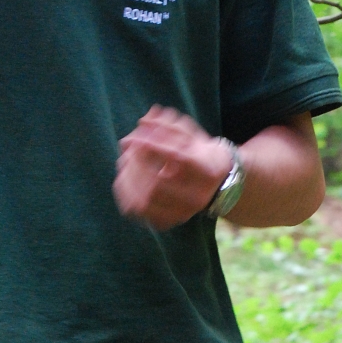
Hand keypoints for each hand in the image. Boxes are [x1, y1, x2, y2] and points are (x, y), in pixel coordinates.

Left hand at [113, 105, 232, 229]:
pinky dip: (127, 194)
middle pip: (159, 182)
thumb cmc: (200, 153)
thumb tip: (144, 121)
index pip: (178, 156)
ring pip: (147, 200)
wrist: (217, 184)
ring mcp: (184, 212)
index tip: (137, 136)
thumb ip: (169, 126)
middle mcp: (198, 196)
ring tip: (125, 160)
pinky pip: (141, 212)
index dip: (155, 145)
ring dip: (130, 177)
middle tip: (129, 148)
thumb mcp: (191, 135)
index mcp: (208, 170)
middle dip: (138, 162)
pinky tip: (124, 177)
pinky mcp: (170, 221)